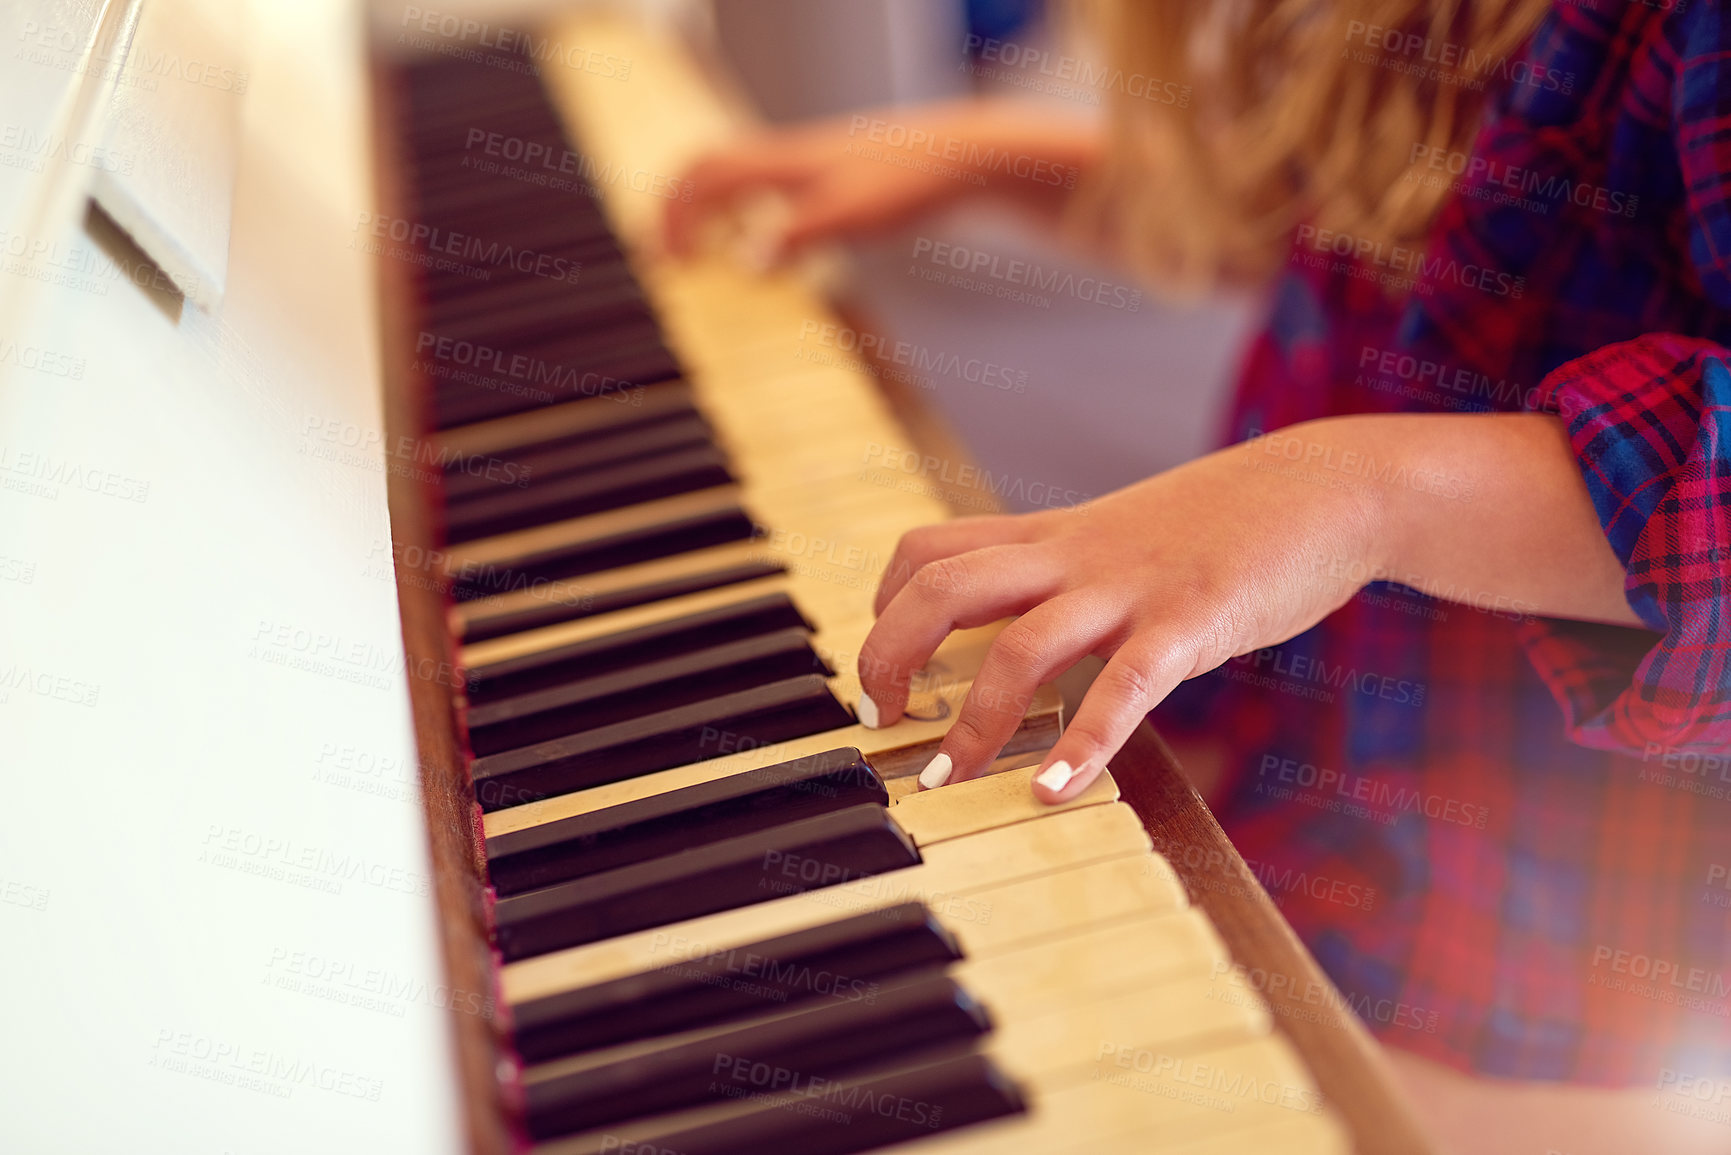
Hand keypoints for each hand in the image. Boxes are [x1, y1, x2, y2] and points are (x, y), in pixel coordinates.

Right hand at [662, 114, 969, 262]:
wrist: (959, 158)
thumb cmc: (908, 181)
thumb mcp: (849, 215)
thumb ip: (794, 237)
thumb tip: (744, 261)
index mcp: (779, 162)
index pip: (703, 175)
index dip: (674, 215)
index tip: (670, 262)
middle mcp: (785, 157)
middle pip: (707, 169)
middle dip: (676, 208)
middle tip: (663, 253)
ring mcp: (806, 166)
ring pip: (735, 178)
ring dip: (707, 211)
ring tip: (699, 252)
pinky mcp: (828, 178)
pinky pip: (767, 190)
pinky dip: (747, 216)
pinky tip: (763, 247)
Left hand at [855, 422, 1392, 802]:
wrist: (1327, 486)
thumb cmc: (1227, 521)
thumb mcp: (1125, 537)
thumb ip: (1067, 575)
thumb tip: (1021, 630)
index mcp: (1053, 537)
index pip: (930, 550)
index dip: (883, 607)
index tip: (880, 665)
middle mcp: (1075, 557)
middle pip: (942, 588)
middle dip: (889, 655)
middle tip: (882, 719)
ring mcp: (1130, 589)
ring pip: (1019, 646)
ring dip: (974, 722)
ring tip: (948, 779)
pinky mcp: (1192, 622)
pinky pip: (1124, 687)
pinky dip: (1083, 745)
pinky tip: (1055, 792)